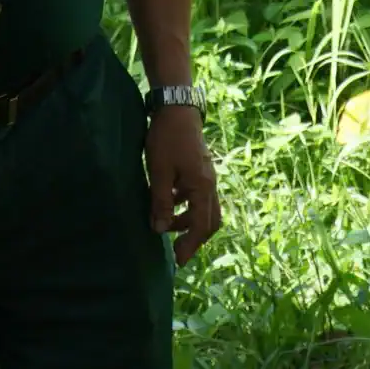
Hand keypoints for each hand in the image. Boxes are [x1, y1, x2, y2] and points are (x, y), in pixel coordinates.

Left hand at [145, 104, 220, 262]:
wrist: (177, 108)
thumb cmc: (167, 139)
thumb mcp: (159, 172)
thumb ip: (161, 202)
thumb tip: (160, 230)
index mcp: (202, 188)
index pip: (200, 226)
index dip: (190, 245)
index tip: (179, 261)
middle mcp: (210, 184)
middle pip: (210, 220)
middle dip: (195, 238)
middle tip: (178, 252)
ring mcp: (207, 176)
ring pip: (205, 208)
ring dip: (189, 221)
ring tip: (167, 226)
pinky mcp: (200, 169)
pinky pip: (198, 196)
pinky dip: (187, 206)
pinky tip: (169, 203)